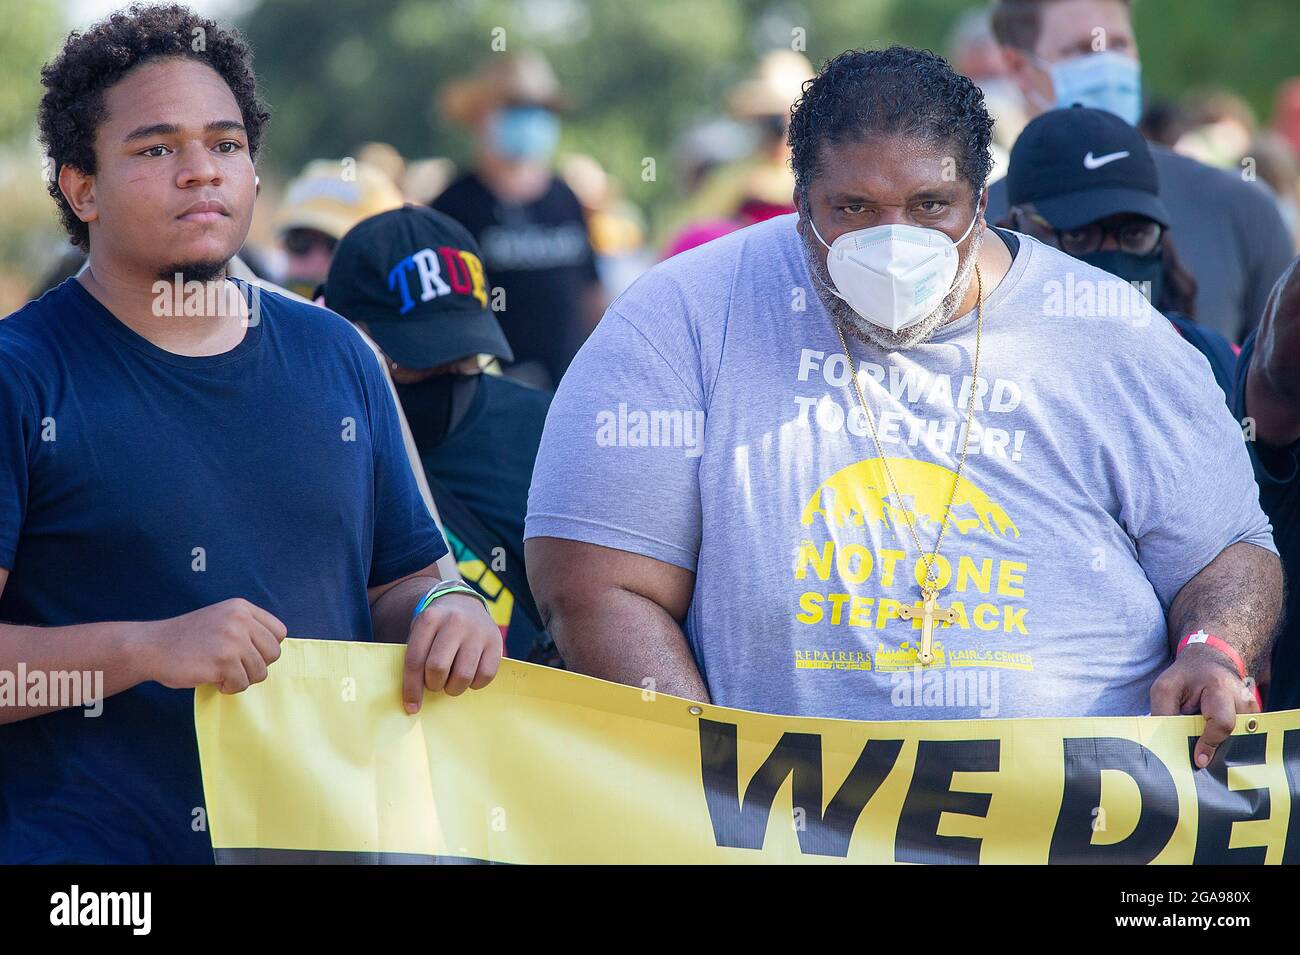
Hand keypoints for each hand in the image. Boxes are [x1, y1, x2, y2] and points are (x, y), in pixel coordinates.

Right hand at [133, 598, 286, 693]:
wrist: (152, 646)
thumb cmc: (188, 639)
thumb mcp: (222, 619)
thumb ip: (247, 628)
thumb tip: (273, 651)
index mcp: (242, 608)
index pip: (279, 632)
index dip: (266, 648)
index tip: (248, 653)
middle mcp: (240, 620)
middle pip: (273, 653)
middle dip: (257, 666)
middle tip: (234, 667)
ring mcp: (232, 640)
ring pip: (260, 672)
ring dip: (242, 679)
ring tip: (222, 673)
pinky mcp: (223, 662)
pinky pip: (242, 684)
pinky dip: (229, 688)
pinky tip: (214, 679)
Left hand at [402, 592, 500, 711]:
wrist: (464, 604)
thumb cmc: (437, 629)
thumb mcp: (421, 634)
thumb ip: (416, 660)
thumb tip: (414, 701)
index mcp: (429, 619)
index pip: (415, 660)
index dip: (411, 688)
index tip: (411, 707)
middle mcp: (454, 621)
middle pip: (438, 668)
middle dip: (434, 685)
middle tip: (436, 683)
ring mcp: (477, 631)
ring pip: (463, 675)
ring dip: (454, 688)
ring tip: (451, 681)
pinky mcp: (496, 641)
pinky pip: (485, 676)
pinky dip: (475, 684)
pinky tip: (469, 676)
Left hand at [1150, 646, 1259, 768]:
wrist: (1207, 663)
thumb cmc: (1184, 677)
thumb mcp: (1165, 688)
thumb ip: (1164, 713)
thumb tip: (1168, 744)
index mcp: (1220, 687)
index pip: (1222, 723)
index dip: (1209, 743)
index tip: (1199, 760)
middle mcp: (1243, 698)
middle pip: (1234, 735)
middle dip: (1216, 747)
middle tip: (1197, 756)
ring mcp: (1253, 708)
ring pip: (1240, 739)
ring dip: (1222, 745)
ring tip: (1203, 744)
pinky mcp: (1255, 716)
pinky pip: (1243, 737)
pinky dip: (1227, 742)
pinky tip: (1213, 741)